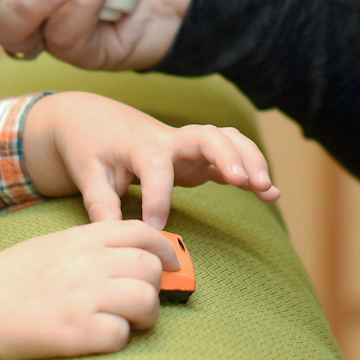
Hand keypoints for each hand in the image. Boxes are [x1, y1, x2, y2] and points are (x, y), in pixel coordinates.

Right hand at [0, 218, 174, 359]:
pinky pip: (121, 335)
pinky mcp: (77, 332)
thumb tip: (129, 256)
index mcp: (82, 239)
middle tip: (139, 299)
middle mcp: (88, 263)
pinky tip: (99, 337)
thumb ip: (90, 246)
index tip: (171, 263)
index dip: (164, 248)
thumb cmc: (8, 281)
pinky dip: (117, 339)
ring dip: (144, 315)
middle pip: (151, 267)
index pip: (141, 232)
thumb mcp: (51, 246)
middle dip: (155, 285)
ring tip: (125, 321)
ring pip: (147, 300)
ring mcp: (84, 297)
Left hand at [23, 90, 279, 227]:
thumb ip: (102, 207)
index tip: (156, 228)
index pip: (156, 167)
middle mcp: (170, 139)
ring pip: (227, 140)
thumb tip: (113, 239)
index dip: (158, 198)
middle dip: (229, 157)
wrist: (93, 119)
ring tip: (267, 190)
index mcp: (141, 144)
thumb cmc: (90, 148)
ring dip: (250, 160)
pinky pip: (231, 153)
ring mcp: (187, 145)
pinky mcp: (197, 155)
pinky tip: (272, 193)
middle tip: (245, 183)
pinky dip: (252, 167)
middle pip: (207, 136)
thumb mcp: (88, 176)